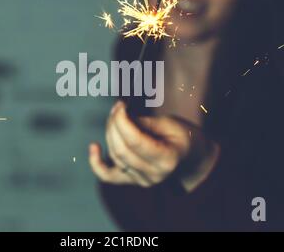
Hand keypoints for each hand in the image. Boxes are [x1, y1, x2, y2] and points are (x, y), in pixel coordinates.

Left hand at [89, 101, 219, 190]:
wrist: (190, 156)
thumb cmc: (181, 134)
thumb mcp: (169, 123)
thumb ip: (144, 123)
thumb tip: (120, 117)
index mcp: (167, 159)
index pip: (135, 141)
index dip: (122, 121)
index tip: (120, 104)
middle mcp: (153, 175)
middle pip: (121, 150)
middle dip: (114, 124)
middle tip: (117, 108)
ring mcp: (142, 180)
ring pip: (115, 157)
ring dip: (110, 133)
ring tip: (115, 116)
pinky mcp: (132, 180)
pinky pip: (108, 176)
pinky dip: (96, 163)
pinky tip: (93, 147)